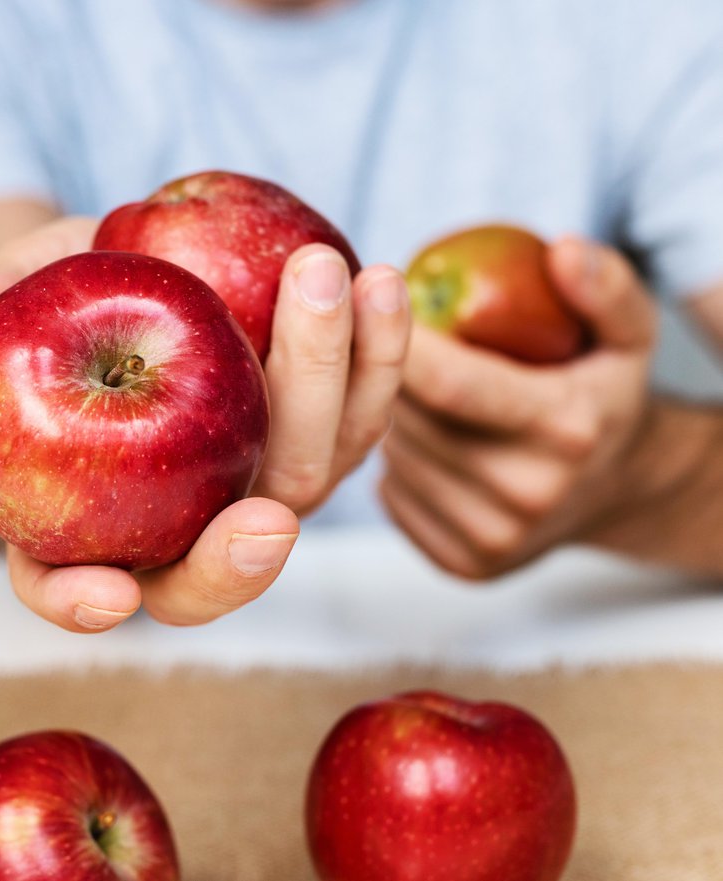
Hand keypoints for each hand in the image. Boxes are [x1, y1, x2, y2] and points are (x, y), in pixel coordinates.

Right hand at [0, 217, 409, 629]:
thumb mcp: (35, 283)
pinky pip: (362, 414)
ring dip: (337, 390)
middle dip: (250, 538)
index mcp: (95, 514)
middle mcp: (189, 519)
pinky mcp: (324, 433)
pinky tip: (381, 282)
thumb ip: (4, 296)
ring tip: (349, 287)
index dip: (81, 601)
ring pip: (310, 478)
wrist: (153, 279)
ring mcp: (264, 483)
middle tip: (271, 486)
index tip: (108, 592)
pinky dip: (381, 353)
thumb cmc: (79, 298)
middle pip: (222, 558)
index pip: (74, 585)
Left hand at [381, 237, 657, 578]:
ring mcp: (495, 538)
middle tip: (398, 354)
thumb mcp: (627, 332)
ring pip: (394, 461)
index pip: (448, 383)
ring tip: (428, 404)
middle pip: (411, 422)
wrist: (621, 490)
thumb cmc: (605, 394)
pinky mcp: (468, 564)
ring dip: (393, 423)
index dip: (393, 341)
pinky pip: (393, 500)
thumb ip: (606, 286)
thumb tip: (561, 250)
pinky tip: (429, 451)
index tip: (371, 308)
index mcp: (563, 427)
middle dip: (387, 379)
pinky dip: (398, 469)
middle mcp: (528, 493)